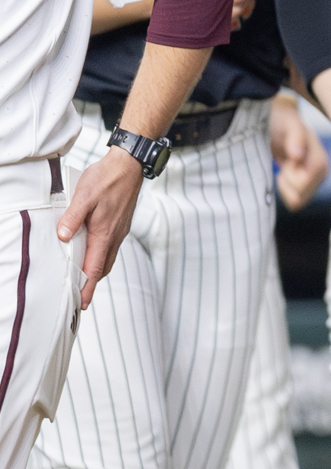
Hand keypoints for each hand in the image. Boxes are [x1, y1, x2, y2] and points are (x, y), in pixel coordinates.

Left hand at [58, 149, 143, 309]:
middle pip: (103, 267)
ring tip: (84, 278)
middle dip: (92, 284)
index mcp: (105, 232)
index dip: (87, 287)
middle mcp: (115, 235)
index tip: (82, 304)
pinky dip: (102, 256)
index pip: (94, 268)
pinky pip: (111, 246)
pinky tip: (93, 251)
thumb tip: (63, 237)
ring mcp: (120, 229)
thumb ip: (73, 218)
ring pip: (108, 257)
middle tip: (80, 298)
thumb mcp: (84, 196)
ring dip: (97, 270)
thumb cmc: (107, 178)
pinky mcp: (121, 223)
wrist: (129, 164)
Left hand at [268, 94, 328, 210]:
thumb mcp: (287, 124)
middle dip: (286, 181)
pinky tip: (284, 174)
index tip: (287, 158)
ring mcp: (316, 180)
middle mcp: (323, 172)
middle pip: (300, 196)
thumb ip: (295, 136)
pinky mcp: (309, 186)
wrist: (280, 122)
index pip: (303, 184)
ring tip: (285, 167)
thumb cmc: (282, 121)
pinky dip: (285, 191)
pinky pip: (296, 202)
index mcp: (320, 160)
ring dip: (285, 187)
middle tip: (286, 161)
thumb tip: (298, 155)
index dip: (289, 174)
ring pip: (298, 202)